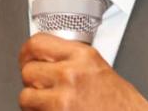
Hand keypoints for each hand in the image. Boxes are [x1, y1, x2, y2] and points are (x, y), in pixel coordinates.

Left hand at [18, 33, 147, 110]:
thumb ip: (73, 59)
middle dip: (31, 80)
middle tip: (40, 86)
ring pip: (25, 95)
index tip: (27, 58)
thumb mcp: (100, 69)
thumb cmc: (121, 104)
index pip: (37, 43)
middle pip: (28, 70)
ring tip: (48, 104)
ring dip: (33, 101)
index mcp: (83, 56)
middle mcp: (71, 74)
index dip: (27, 52)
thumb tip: (47, 57)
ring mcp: (63, 99)